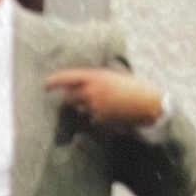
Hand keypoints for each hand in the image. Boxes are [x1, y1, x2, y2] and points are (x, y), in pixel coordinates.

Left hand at [45, 67, 166, 131]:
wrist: (149, 103)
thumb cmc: (134, 87)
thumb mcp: (114, 76)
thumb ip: (97, 79)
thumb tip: (80, 83)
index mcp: (96, 76)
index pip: (67, 78)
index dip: (54, 81)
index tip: (45, 85)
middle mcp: (91, 91)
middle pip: (69, 97)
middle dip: (71, 98)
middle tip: (79, 97)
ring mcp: (94, 107)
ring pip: (80, 109)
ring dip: (86, 107)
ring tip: (105, 103)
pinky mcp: (99, 119)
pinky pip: (92, 118)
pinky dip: (97, 116)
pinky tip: (112, 112)